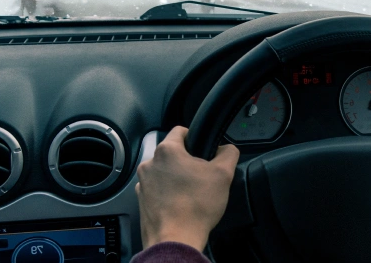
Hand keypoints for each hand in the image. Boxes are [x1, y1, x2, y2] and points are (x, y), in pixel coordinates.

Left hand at [135, 126, 239, 250]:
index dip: (196, 137)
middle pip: (173, 153)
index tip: (204, 149)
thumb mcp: (223, 174)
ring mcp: (142, 183)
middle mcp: (150, 164)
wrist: (176, 239)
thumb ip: (229, 153)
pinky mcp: (141, 200)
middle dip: (187, 161)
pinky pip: (157, 189)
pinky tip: (181, 204)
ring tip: (192, 193)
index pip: (181, 130)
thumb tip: (227, 149)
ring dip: (176, 178)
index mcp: (167, 151)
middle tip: (202, 175)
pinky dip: (168, 193)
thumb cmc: (196, 207)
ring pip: (164, 172)